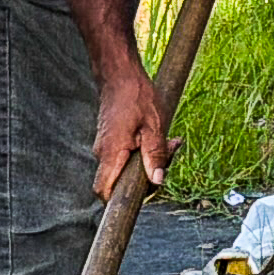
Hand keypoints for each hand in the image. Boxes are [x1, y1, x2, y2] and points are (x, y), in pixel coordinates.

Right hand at [92, 64, 173, 198]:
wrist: (119, 73)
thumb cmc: (136, 95)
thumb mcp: (154, 126)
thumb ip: (155, 155)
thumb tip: (157, 181)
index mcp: (111, 153)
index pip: (104, 191)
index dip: (120, 201)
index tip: (143, 194)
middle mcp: (103, 153)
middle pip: (120, 182)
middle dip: (147, 177)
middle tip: (170, 156)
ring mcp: (105, 147)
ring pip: (126, 167)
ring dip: (149, 161)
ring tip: (170, 142)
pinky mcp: (111, 140)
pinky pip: (126, 155)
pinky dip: (144, 151)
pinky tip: (159, 137)